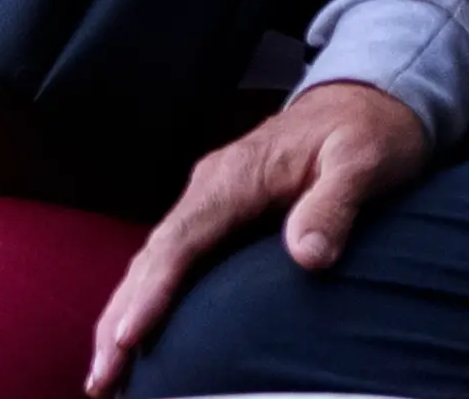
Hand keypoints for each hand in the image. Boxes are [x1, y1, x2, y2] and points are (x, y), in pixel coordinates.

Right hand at [87, 81, 428, 393]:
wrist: (368, 99)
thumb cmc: (369, 131)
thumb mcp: (365, 159)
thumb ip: (335, 203)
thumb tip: (307, 257)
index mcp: (238, 175)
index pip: (183, 240)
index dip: (153, 292)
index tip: (128, 339)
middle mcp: (211, 186)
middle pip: (152, 257)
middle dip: (119, 318)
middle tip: (100, 380)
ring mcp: (210, 200)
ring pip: (153, 261)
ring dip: (123, 314)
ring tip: (104, 376)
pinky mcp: (217, 214)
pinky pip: (171, 259)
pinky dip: (146, 298)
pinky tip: (135, 335)